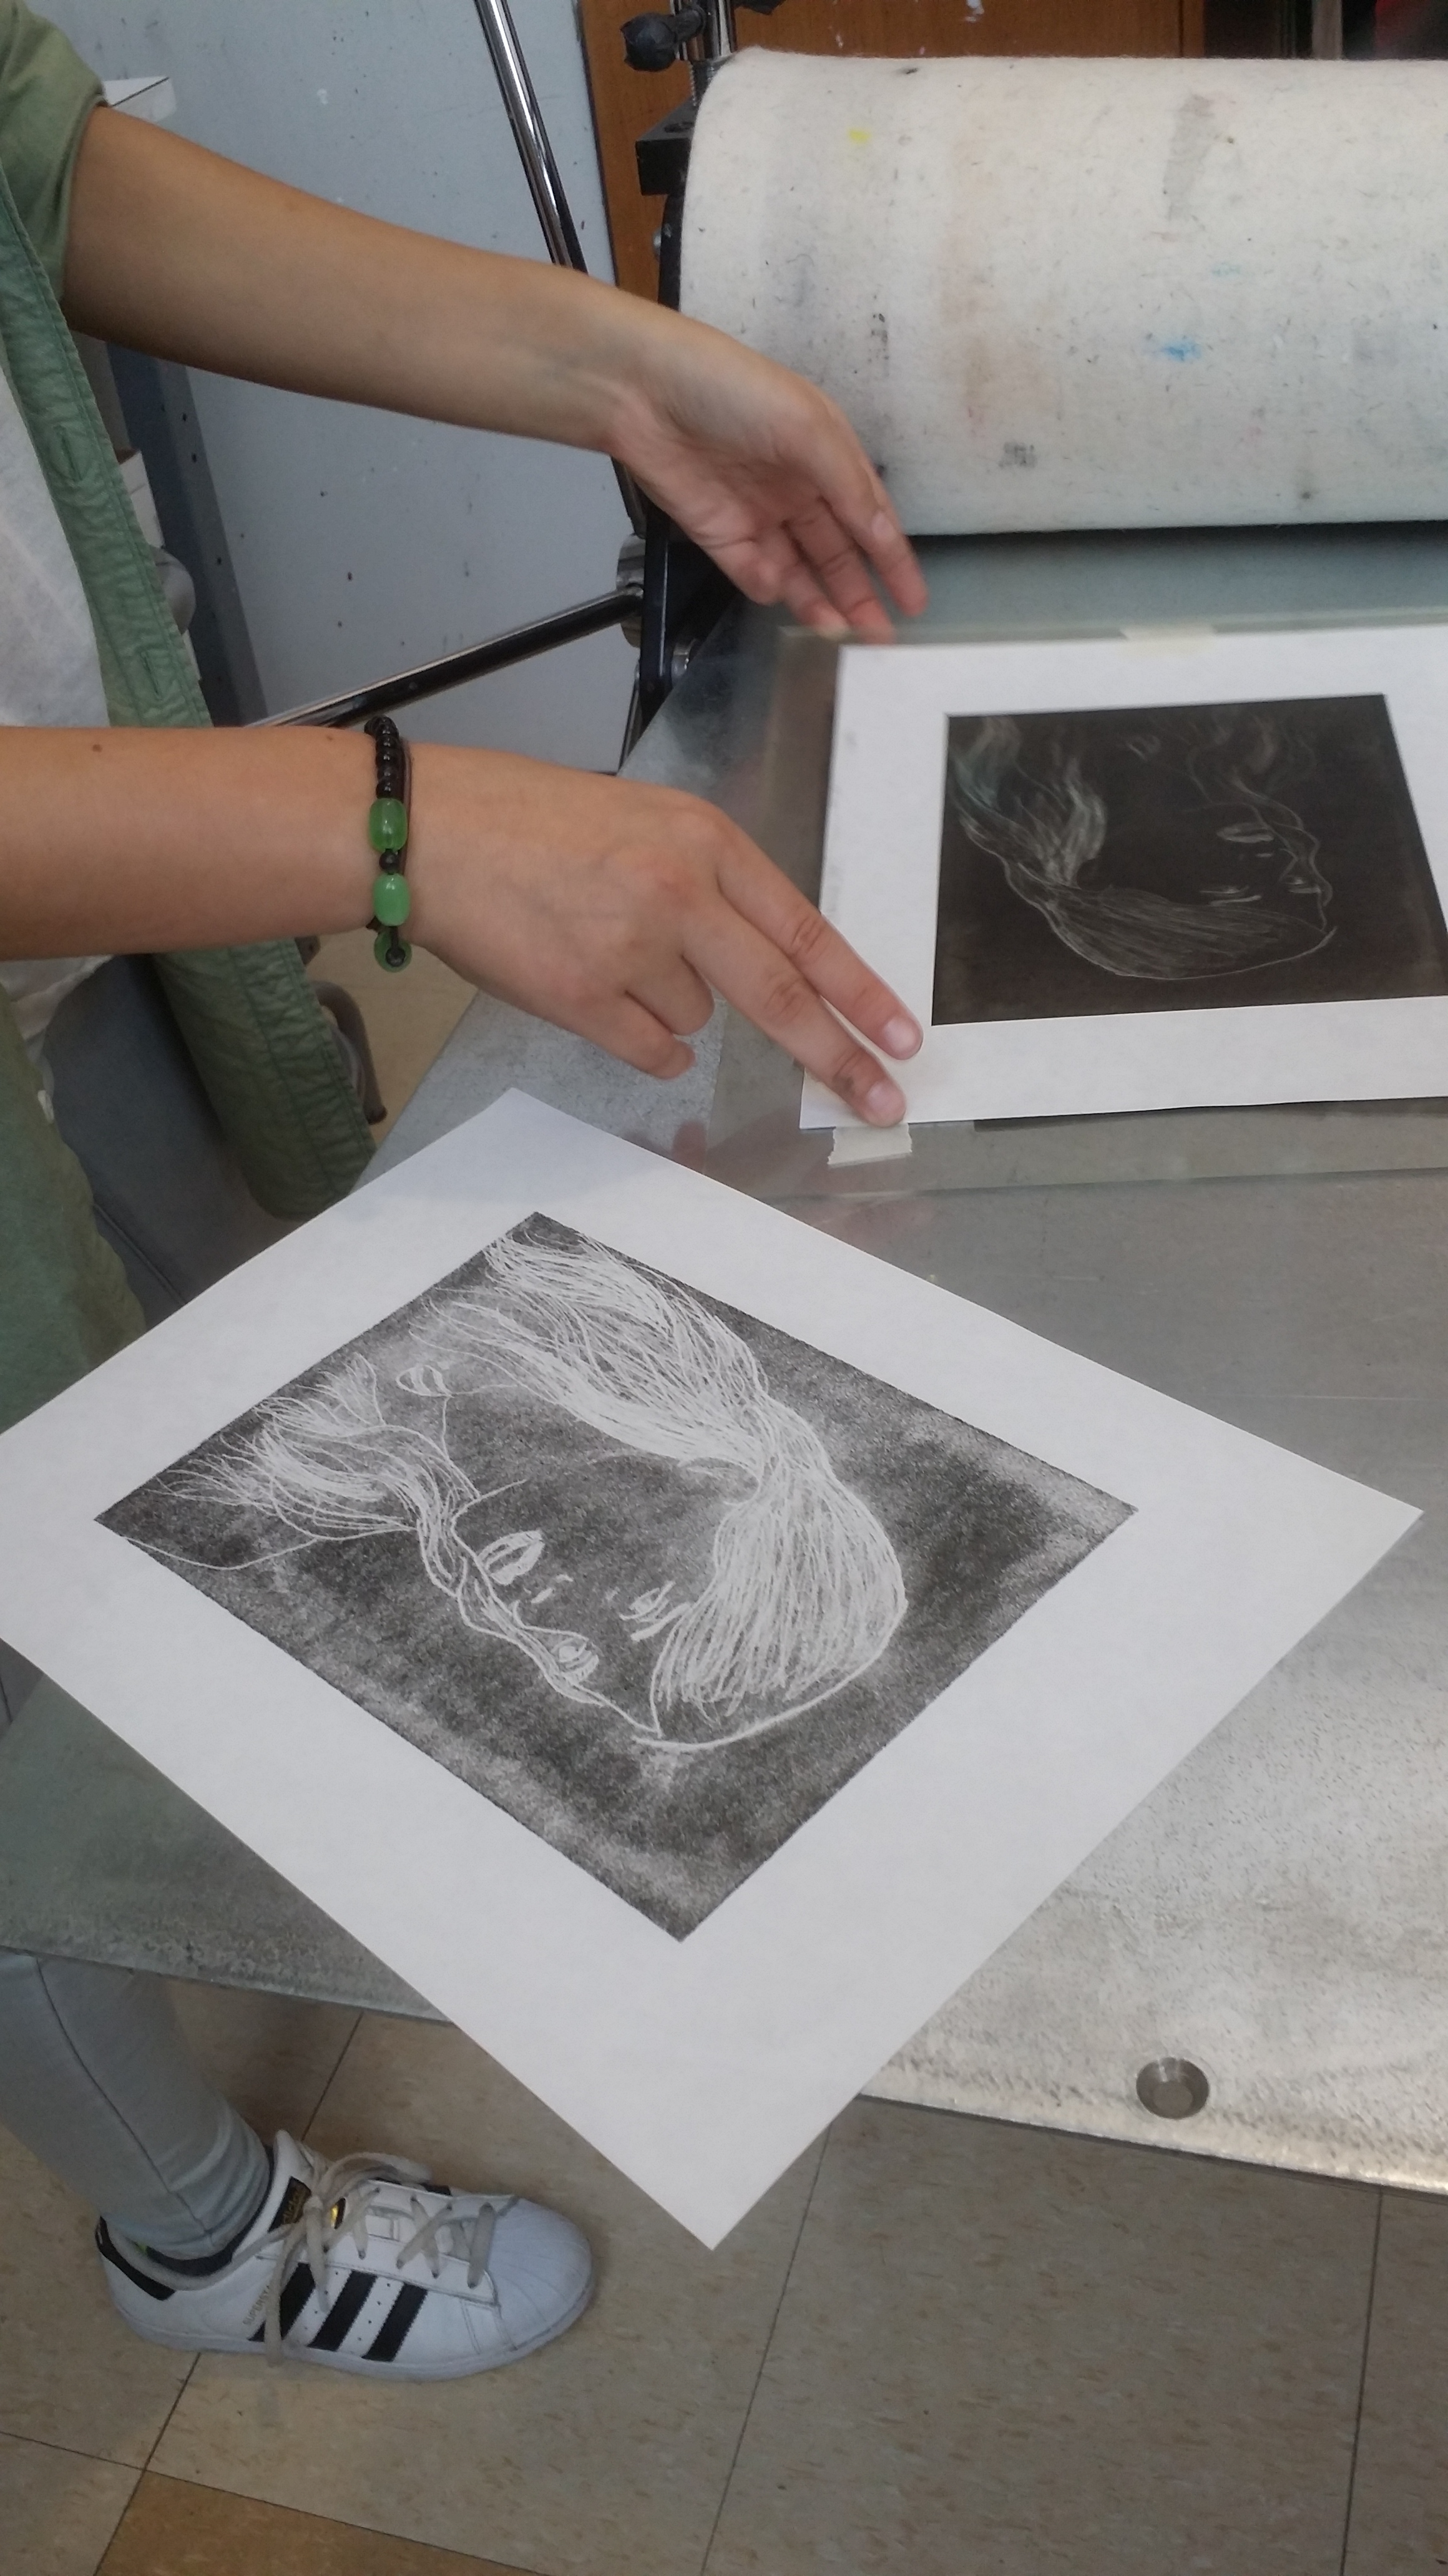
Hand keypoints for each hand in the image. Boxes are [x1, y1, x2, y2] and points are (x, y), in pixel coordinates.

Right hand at [409, 747, 919, 1121]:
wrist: (428, 832)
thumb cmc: (526, 821)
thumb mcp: (642, 821)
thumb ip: (707, 883)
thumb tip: (758, 962)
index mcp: (704, 840)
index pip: (805, 930)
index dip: (861, 990)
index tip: (903, 1034)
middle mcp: (678, 892)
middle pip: (781, 995)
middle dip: (839, 1055)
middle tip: (881, 1102)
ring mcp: (631, 947)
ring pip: (697, 1019)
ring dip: (667, 1003)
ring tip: (602, 947)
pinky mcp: (583, 997)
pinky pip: (650, 1050)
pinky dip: (640, 1040)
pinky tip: (596, 990)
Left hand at [608, 314, 927, 640]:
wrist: (644, 392)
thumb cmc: (733, 390)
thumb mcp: (807, 426)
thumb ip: (848, 484)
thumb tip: (882, 536)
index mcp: (825, 454)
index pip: (869, 517)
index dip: (893, 560)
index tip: (915, 603)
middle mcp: (796, 488)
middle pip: (836, 553)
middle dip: (860, 595)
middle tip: (880, 640)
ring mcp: (757, 514)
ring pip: (798, 572)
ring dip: (820, 603)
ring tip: (841, 638)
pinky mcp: (718, 534)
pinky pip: (751, 571)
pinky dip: (767, 585)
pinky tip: (778, 591)